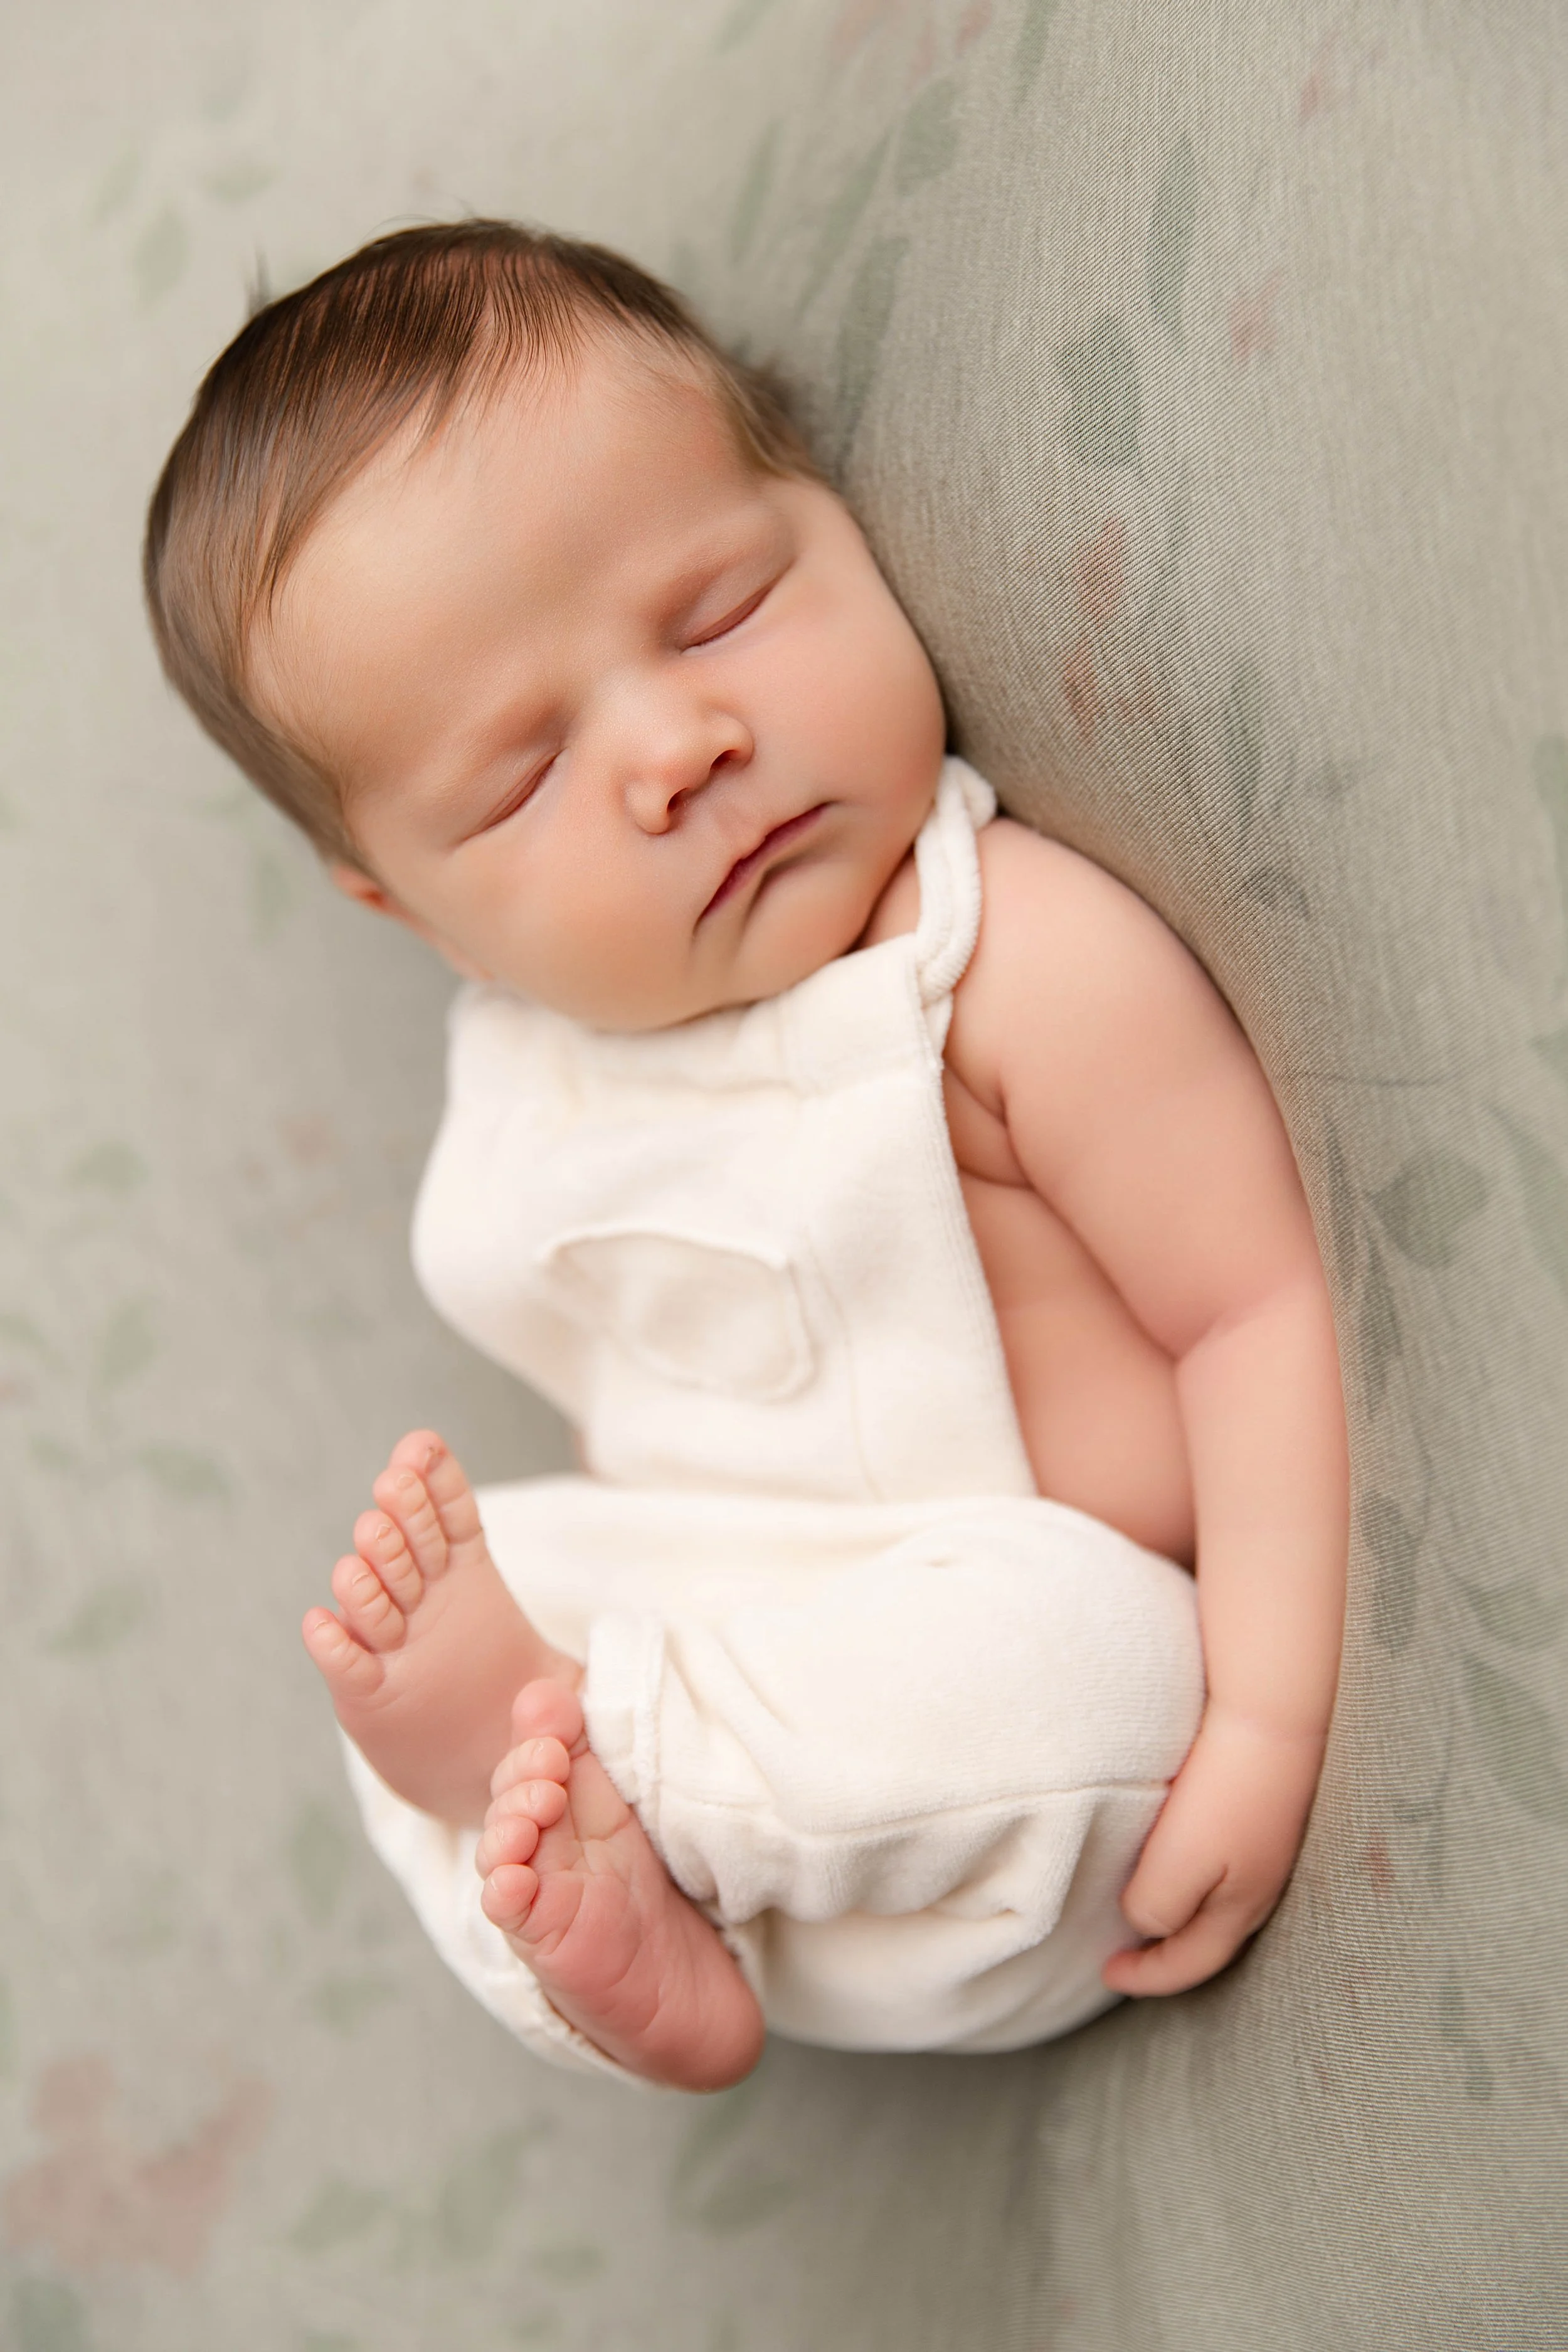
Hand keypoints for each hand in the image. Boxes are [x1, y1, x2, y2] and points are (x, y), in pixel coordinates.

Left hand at [1102, 1704, 1326, 1996]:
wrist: (1272, 1712)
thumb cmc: (1226, 1788)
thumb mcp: (1180, 1863)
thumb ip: (1157, 1907)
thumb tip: (1145, 1922)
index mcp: (1241, 1907)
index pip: (1191, 1964)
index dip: (1147, 1978)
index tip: (1105, 1974)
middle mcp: (1261, 1886)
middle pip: (1211, 1942)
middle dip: (1168, 1956)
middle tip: (1126, 1954)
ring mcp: (1268, 1849)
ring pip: (1220, 1906)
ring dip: (1182, 1917)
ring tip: (1145, 1910)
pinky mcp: (1265, 1812)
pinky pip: (1226, 1867)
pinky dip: (1196, 1881)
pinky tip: (1178, 1858)